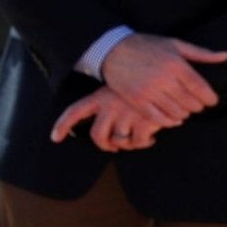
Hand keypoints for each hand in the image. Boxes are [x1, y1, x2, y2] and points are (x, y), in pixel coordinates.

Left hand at [51, 85, 171, 150]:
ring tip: (138, 137)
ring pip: (119, 142)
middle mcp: (110, 106)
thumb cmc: (144, 87)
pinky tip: (151, 137)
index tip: (55, 138)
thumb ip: (108, 107)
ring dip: (129, 144)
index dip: (62, 125)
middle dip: (106, 146)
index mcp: (101, 96)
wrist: (171, 80)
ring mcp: (127, 114)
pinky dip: (144, 143)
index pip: (74, 111)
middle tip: (116, 146)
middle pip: (97, 136)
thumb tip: (102, 133)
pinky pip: (138, 142)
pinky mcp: (143, 121)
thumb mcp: (121, 90)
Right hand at [98, 32, 226, 124]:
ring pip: (177, 112)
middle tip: (197, 105)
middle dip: (198, 106)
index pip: (201, 89)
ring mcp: (149, 91)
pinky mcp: (137, 101)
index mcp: (176, 64)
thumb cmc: (146, 46)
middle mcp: (164, 79)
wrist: (113, 50)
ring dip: (185, 114)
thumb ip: (201, 53)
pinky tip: (174, 119)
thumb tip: (226, 56)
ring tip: (185, 110)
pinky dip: (170, 122)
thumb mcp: (175, 44)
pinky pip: (159, 118)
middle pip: (191, 103)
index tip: (212, 101)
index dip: (210, 98)